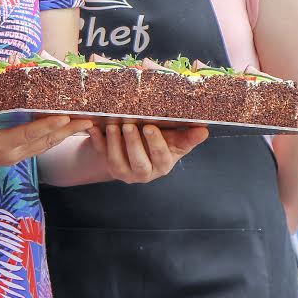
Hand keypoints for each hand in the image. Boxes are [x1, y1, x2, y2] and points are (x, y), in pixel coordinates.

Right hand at [0, 105, 91, 173]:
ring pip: (45, 145)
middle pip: (46, 141)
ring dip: (65, 134)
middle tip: (90, 121)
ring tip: (84, 124)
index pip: (31, 134)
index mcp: (2, 147)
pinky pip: (38, 145)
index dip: (49, 125)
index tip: (67, 116)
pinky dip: (52, 136)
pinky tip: (61, 129)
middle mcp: (13, 154)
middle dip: (68, 131)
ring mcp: (14, 156)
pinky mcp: (12, 154)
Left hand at [86, 121, 208, 182]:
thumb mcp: (173, 139)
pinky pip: (101, 155)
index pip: (161, 156)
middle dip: (133, 144)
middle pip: (139, 162)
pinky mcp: (109, 166)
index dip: (156, 143)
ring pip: (118, 161)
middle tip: (129, 125)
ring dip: (114, 143)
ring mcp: (125, 172)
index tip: (151, 127)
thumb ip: (186, 136)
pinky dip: (97, 141)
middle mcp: (145, 172)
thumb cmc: (158, 141)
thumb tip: (204, 130)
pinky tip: (93, 128)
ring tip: (113, 124)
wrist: (134, 147)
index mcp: (163, 164)